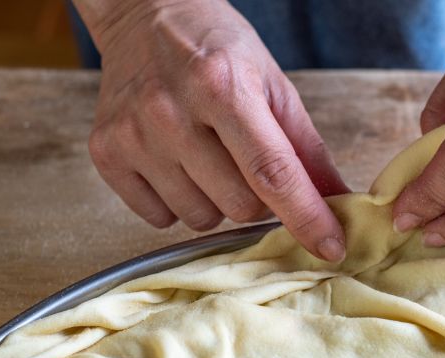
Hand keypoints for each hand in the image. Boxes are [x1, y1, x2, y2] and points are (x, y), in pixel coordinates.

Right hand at [75, 0, 348, 260]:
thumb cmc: (218, 50)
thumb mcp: (273, 84)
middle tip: (247, 162)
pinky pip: (158, 218)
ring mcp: (134, 134)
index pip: (272, 171)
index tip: (331, 247)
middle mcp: (171, 111)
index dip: (306, 216)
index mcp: (222, 86)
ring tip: (208, 157)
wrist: (145, 14)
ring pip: (200, 219)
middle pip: (240, 206)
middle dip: (257, 199)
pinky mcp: (105, 153)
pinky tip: (175, 162)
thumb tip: (339, 202)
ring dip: (216, 201)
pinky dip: (176, 202)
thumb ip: (308, 148)